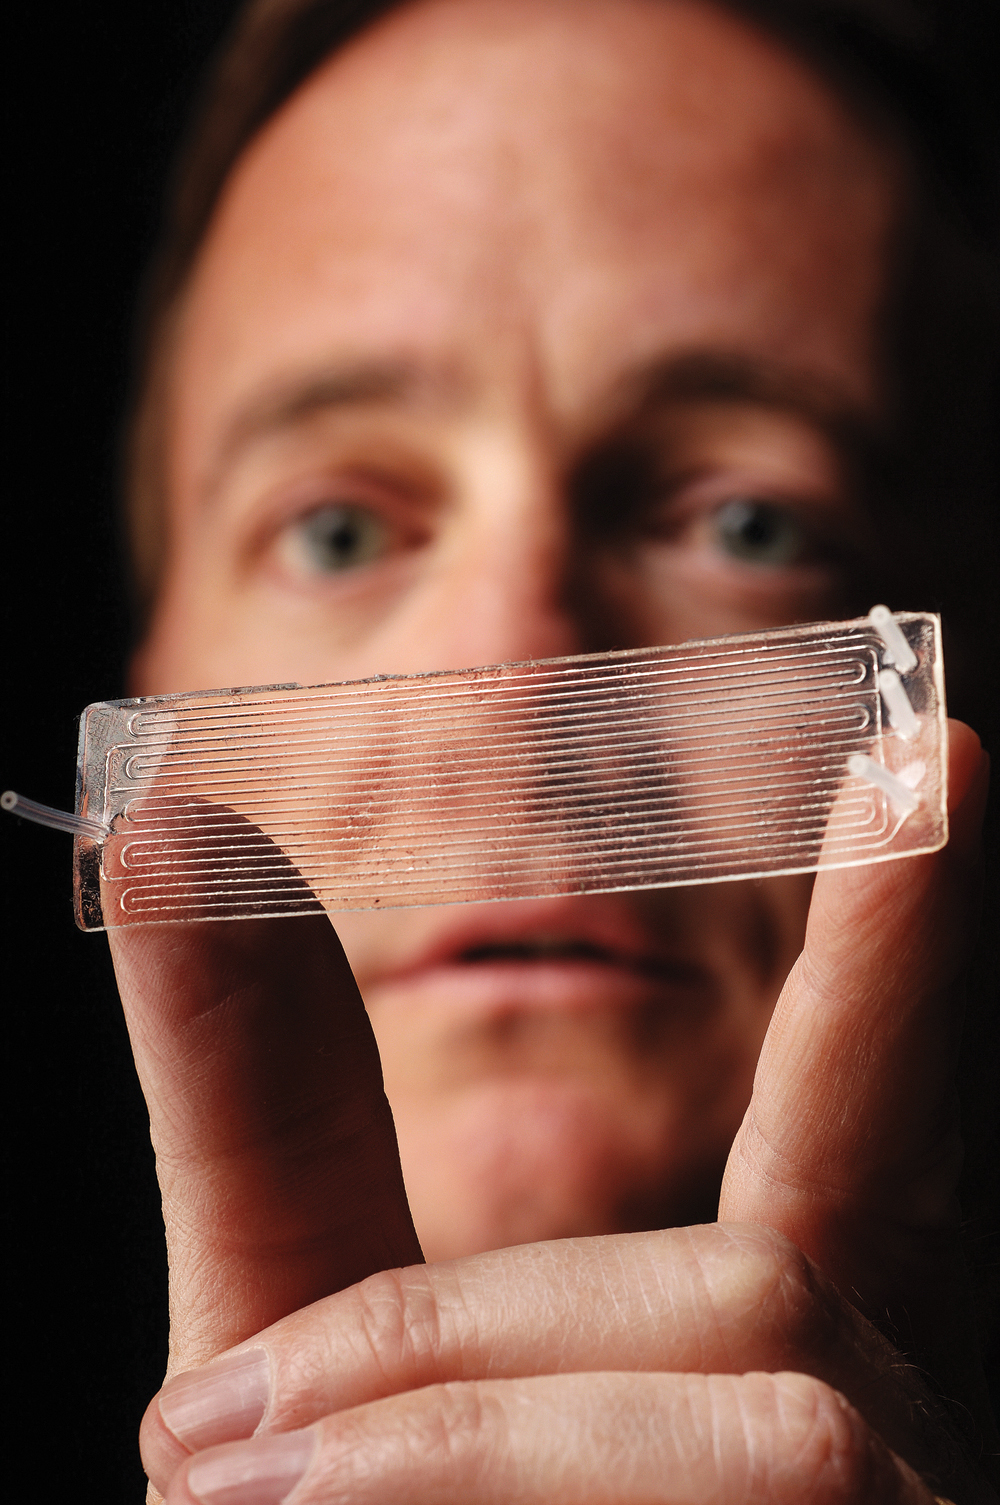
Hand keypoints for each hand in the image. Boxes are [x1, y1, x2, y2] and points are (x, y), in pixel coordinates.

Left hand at [109, 723, 995, 1502]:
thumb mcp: (295, 1376)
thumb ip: (262, 1104)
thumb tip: (168, 818)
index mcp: (769, 1350)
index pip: (870, 1117)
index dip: (914, 947)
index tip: (949, 752)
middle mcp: (895, 1429)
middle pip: (775, 1278)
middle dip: (504, 1306)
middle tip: (243, 1429)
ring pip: (770, 1405)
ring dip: (451, 1448)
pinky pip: (766, 1495)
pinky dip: (479, 1497)